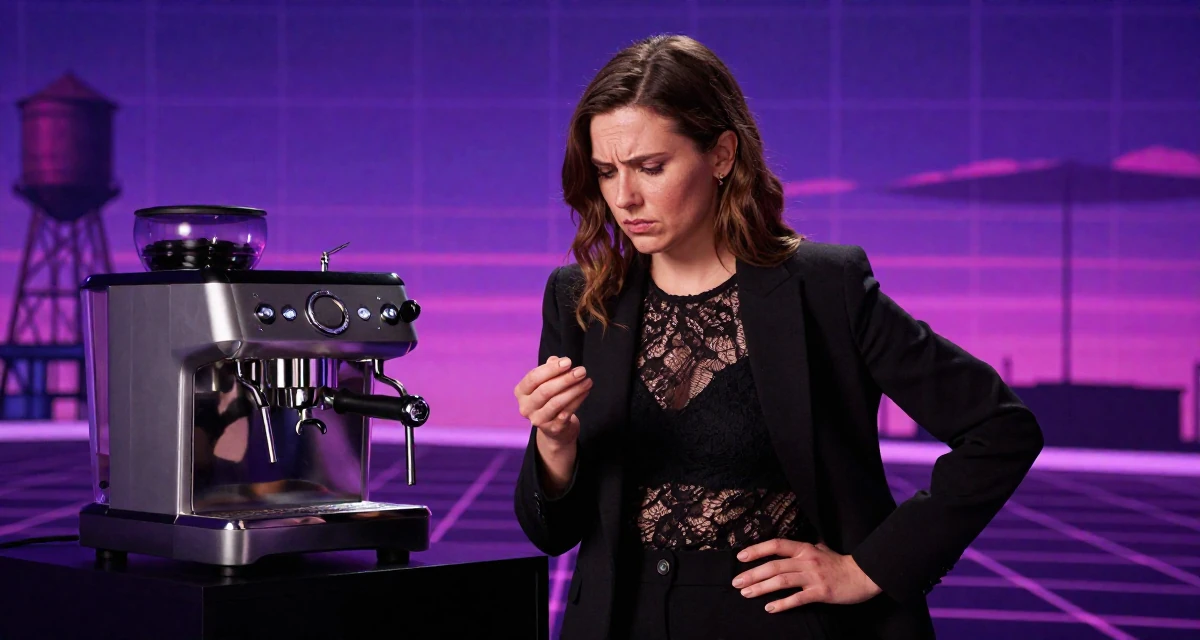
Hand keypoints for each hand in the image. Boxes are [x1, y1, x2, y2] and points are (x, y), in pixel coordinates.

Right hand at [514, 355, 591, 448]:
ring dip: (574, 390)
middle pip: (545, 390)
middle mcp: (526, 407)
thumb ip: (550, 370)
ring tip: (587, 381)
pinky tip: (586, 392)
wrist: (555, 428)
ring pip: (556, 402)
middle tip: (582, 371)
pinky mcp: (553, 429)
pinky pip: (566, 412)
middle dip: (565, 379)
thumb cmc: (549, 399)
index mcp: (521, 392)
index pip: (533, 378)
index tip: (568, 362)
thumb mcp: (546, 383)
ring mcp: (538, 420)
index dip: (551, 369)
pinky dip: (577, 401)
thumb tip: (557, 360)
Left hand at [731, 539, 881, 612]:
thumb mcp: (821, 549)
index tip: (741, 557)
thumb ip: (806, 548)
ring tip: (746, 593)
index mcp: (805, 549)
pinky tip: (769, 608)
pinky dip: (782, 603)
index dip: (757, 550)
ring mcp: (813, 577)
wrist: (863, 576)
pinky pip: (797, 598)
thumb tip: (791, 548)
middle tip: (736, 582)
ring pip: (782, 581)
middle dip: (752, 574)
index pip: (776, 545)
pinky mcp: (820, 592)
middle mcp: (807, 561)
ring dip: (761, 588)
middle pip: (774, 566)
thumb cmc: (840, 563)